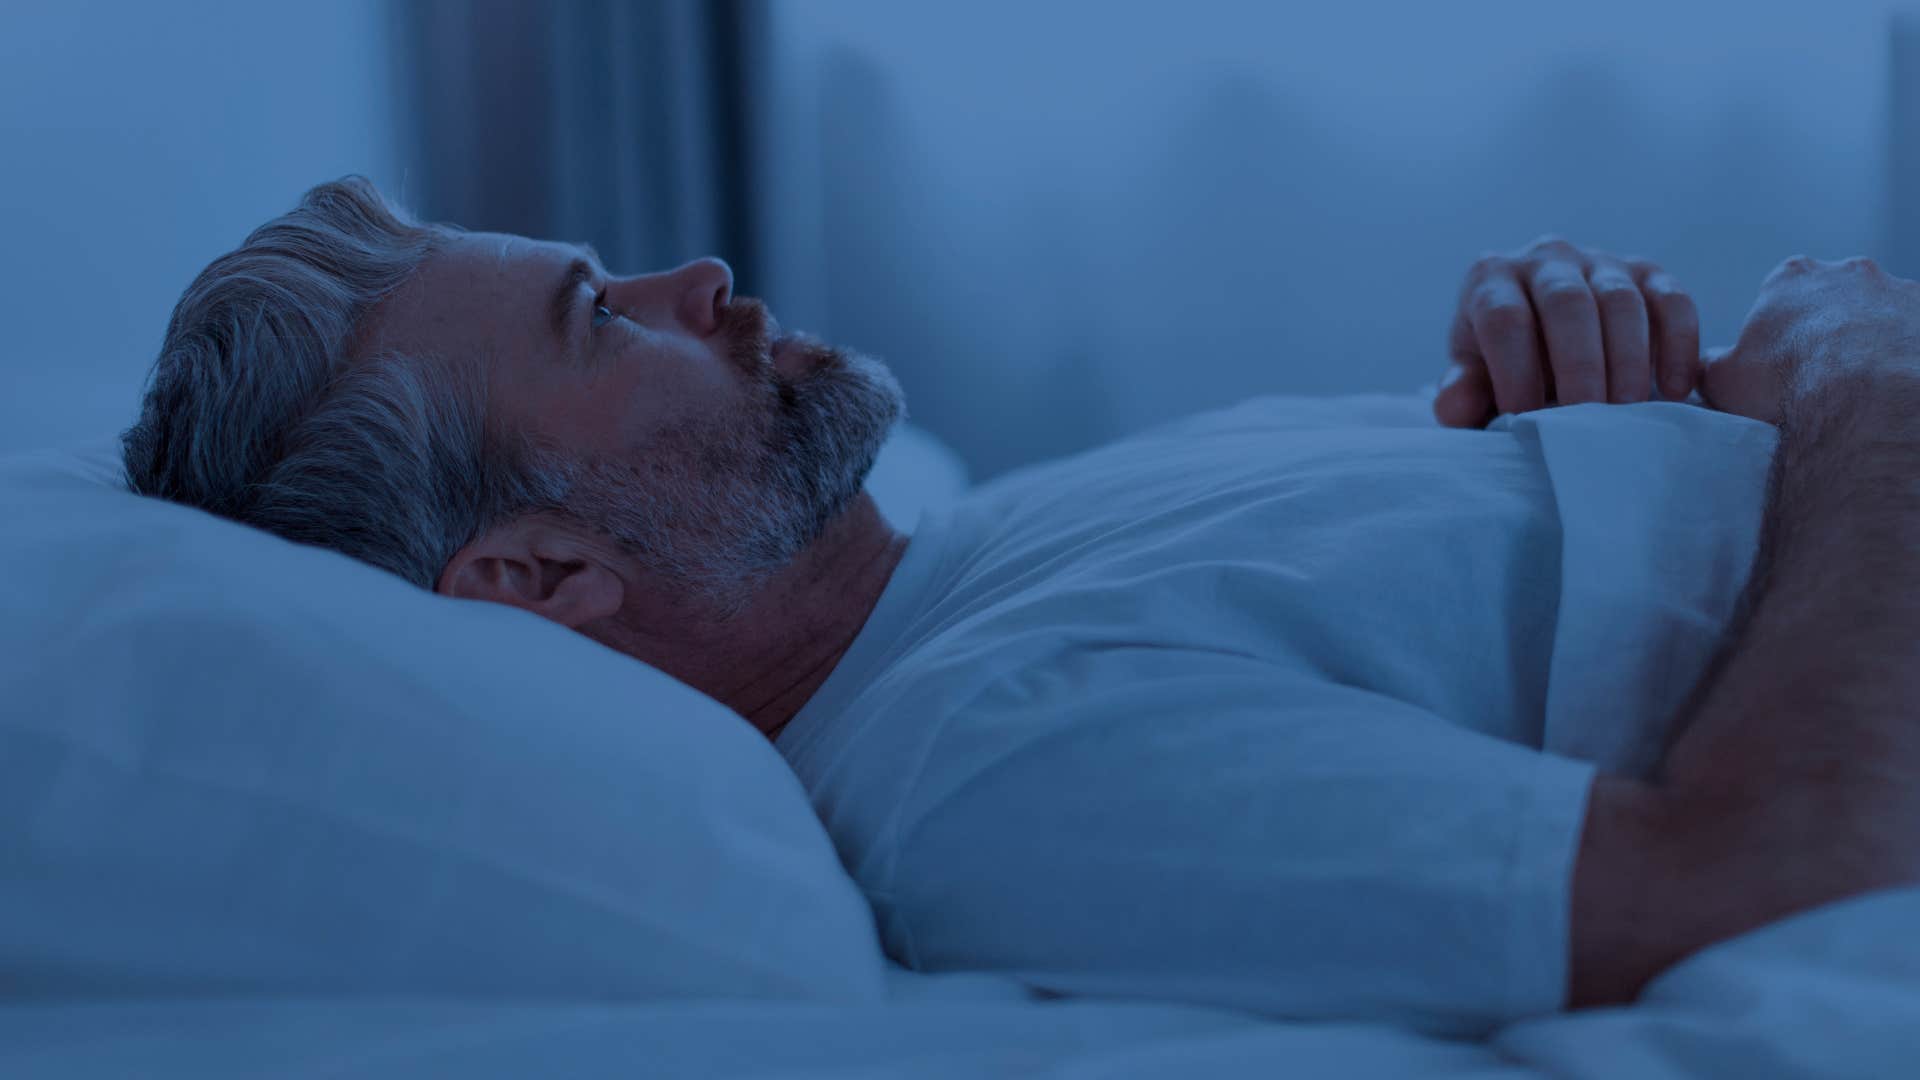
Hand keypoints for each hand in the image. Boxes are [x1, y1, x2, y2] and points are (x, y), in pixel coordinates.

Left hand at [1435, 236, 1701, 427]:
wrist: (1545, 341)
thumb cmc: (1502, 366)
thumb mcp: (1475, 379)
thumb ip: (1462, 392)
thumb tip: (1454, 408)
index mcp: (1492, 280)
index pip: (1504, 317)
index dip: (1514, 370)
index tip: (1524, 418)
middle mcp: (1546, 258)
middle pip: (1567, 303)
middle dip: (1579, 365)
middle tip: (1588, 417)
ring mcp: (1601, 261)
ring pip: (1621, 300)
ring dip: (1629, 359)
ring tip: (1628, 412)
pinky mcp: (1648, 273)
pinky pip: (1672, 300)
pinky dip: (1679, 343)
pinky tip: (1677, 389)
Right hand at [1700, 255, 1919, 426]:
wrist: (1867, 400)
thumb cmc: (1789, 384)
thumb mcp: (1724, 380)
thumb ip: (1715, 365)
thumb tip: (1710, 367)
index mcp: (1791, 279)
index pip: (1781, 295)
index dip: (1780, 331)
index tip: (1782, 363)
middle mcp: (1847, 273)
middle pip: (1835, 300)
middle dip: (1831, 331)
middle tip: (1826, 377)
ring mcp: (1896, 291)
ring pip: (1882, 315)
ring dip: (1874, 342)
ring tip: (1867, 388)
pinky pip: (1914, 335)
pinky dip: (1906, 356)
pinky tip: (1895, 385)